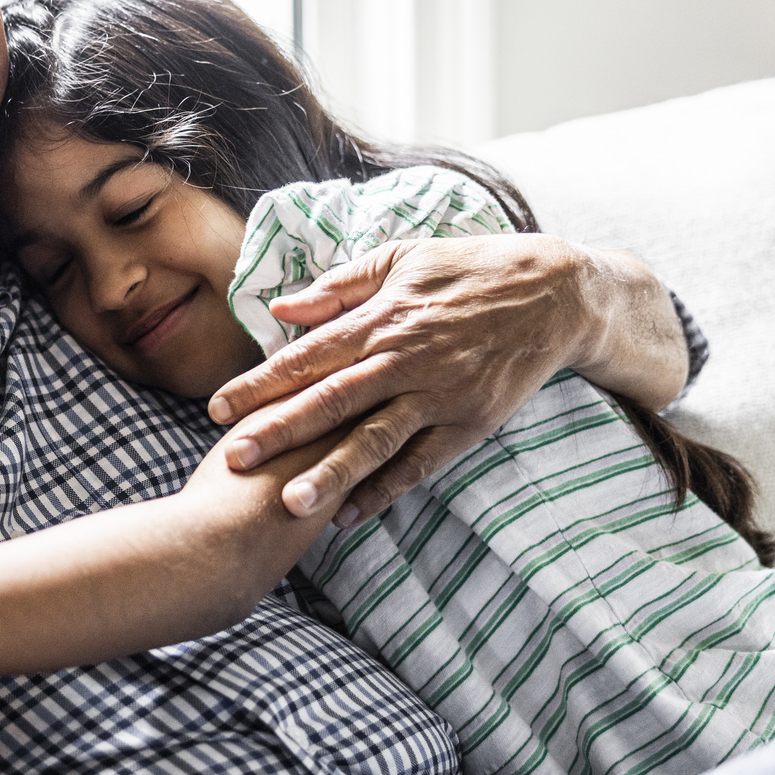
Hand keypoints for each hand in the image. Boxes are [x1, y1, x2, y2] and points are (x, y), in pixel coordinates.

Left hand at [206, 233, 599, 525]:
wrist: (556, 294)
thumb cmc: (471, 268)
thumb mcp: (403, 259)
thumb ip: (341, 286)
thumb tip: (282, 308)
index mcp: (383, 318)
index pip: (307, 355)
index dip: (261, 383)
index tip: (218, 408)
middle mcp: (406, 360)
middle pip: (331, 401)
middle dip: (279, 431)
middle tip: (233, 459)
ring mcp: (439, 396)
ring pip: (376, 440)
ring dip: (331, 473)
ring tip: (290, 503)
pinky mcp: (469, 424)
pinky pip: (421, 465)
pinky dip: (386, 491)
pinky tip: (349, 516)